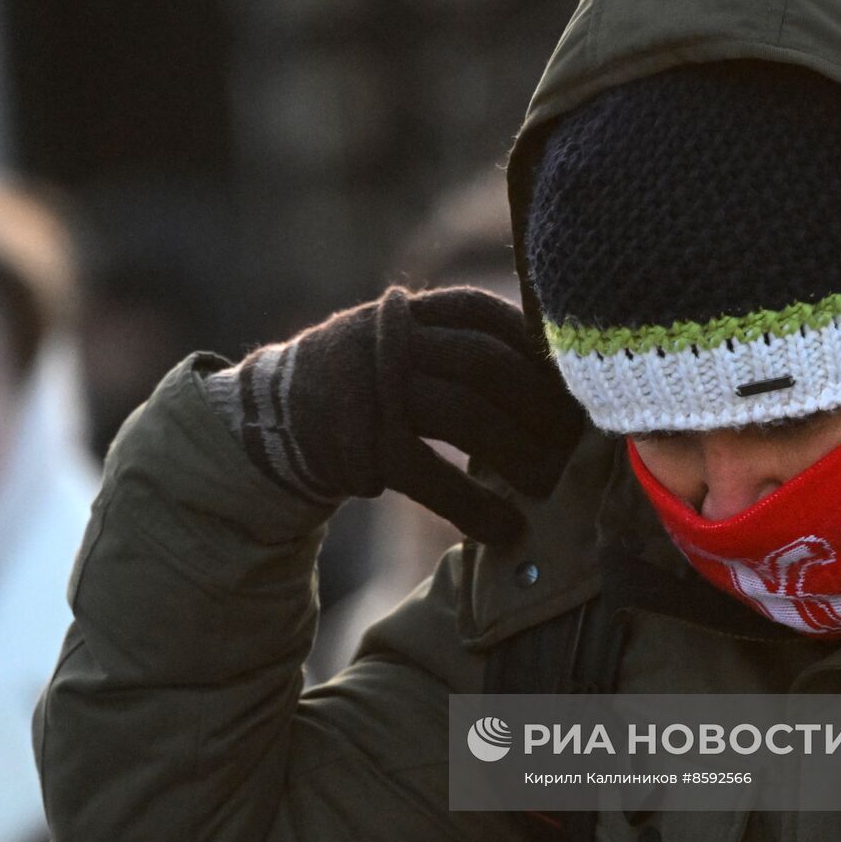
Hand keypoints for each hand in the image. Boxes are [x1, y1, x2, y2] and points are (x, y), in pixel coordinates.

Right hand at [226, 285, 582, 544]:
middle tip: (572, 441)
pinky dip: (475, 507)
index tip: (564, 377)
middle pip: (486, 364)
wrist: (268, 424)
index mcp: (404, 314)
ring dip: (518, 455)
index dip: (530, 343)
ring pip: (466, 416)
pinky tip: (503, 529)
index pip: (482, 312)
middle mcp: (391, 345)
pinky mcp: (364, 448)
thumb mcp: (389, 340)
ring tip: (547, 487)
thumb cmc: (355, 385)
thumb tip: (540, 370)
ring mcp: (376, 395)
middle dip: (538, 404)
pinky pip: (432, 478)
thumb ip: (448, 342)